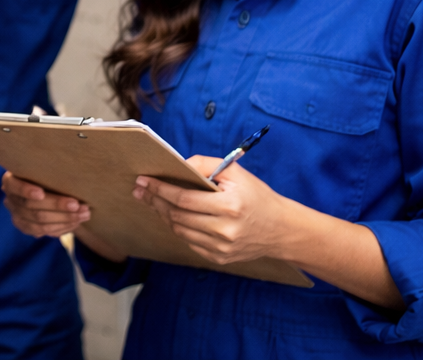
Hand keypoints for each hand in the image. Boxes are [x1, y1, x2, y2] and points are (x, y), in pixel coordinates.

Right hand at [0, 172, 91, 237]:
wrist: (45, 189)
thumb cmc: (46, 174)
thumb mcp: (43, 169)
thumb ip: (49, 172)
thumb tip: (70, 172)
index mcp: (10, 181)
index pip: (14, 186)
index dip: (25, 190)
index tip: (41, 193)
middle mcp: (10, 199)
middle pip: (31, 206)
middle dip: (57, 206)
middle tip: (78, 205)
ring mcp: (17, 216)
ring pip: (40, 222)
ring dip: (65, 219)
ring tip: (84, 214)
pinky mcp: (26, 228)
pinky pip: (44, 232)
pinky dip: (62, 227)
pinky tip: (76, 222)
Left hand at [133, 157, 296, 265]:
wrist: (281, 230)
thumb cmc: (256, 196)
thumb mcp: (236, 173)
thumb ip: (205, 164)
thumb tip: (178, 165)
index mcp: (229, 206)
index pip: (184, 199)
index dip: (160, 189)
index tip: (143, 180)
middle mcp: (225, 230)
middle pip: (177, 216)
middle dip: (155, 201)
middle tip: (140, 190)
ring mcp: (221, 248)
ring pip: (180, 230)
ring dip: (163, 214)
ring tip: (153, 200)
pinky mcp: (220, 258)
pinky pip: (189, 242)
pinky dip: (178, 227)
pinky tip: (172, 215)